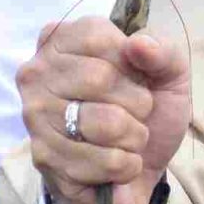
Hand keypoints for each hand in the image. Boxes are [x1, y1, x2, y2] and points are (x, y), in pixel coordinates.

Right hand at [17, 17, 190, 203]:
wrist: (139, 166)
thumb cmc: (146, 109)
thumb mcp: (167, 73)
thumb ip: (163, 51)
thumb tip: (138, 45)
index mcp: (60, 40)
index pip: (97, 37)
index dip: (130, 63)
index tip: (134, 78)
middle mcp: (36, 74)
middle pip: (99, 78)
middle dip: (137, 103)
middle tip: (135, 113)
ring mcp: (35, 117)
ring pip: (106, 123)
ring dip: (134, 137)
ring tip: (127, 139)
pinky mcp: (45, 159)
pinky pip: (106, 161)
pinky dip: (126, 166)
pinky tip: (117, 164)